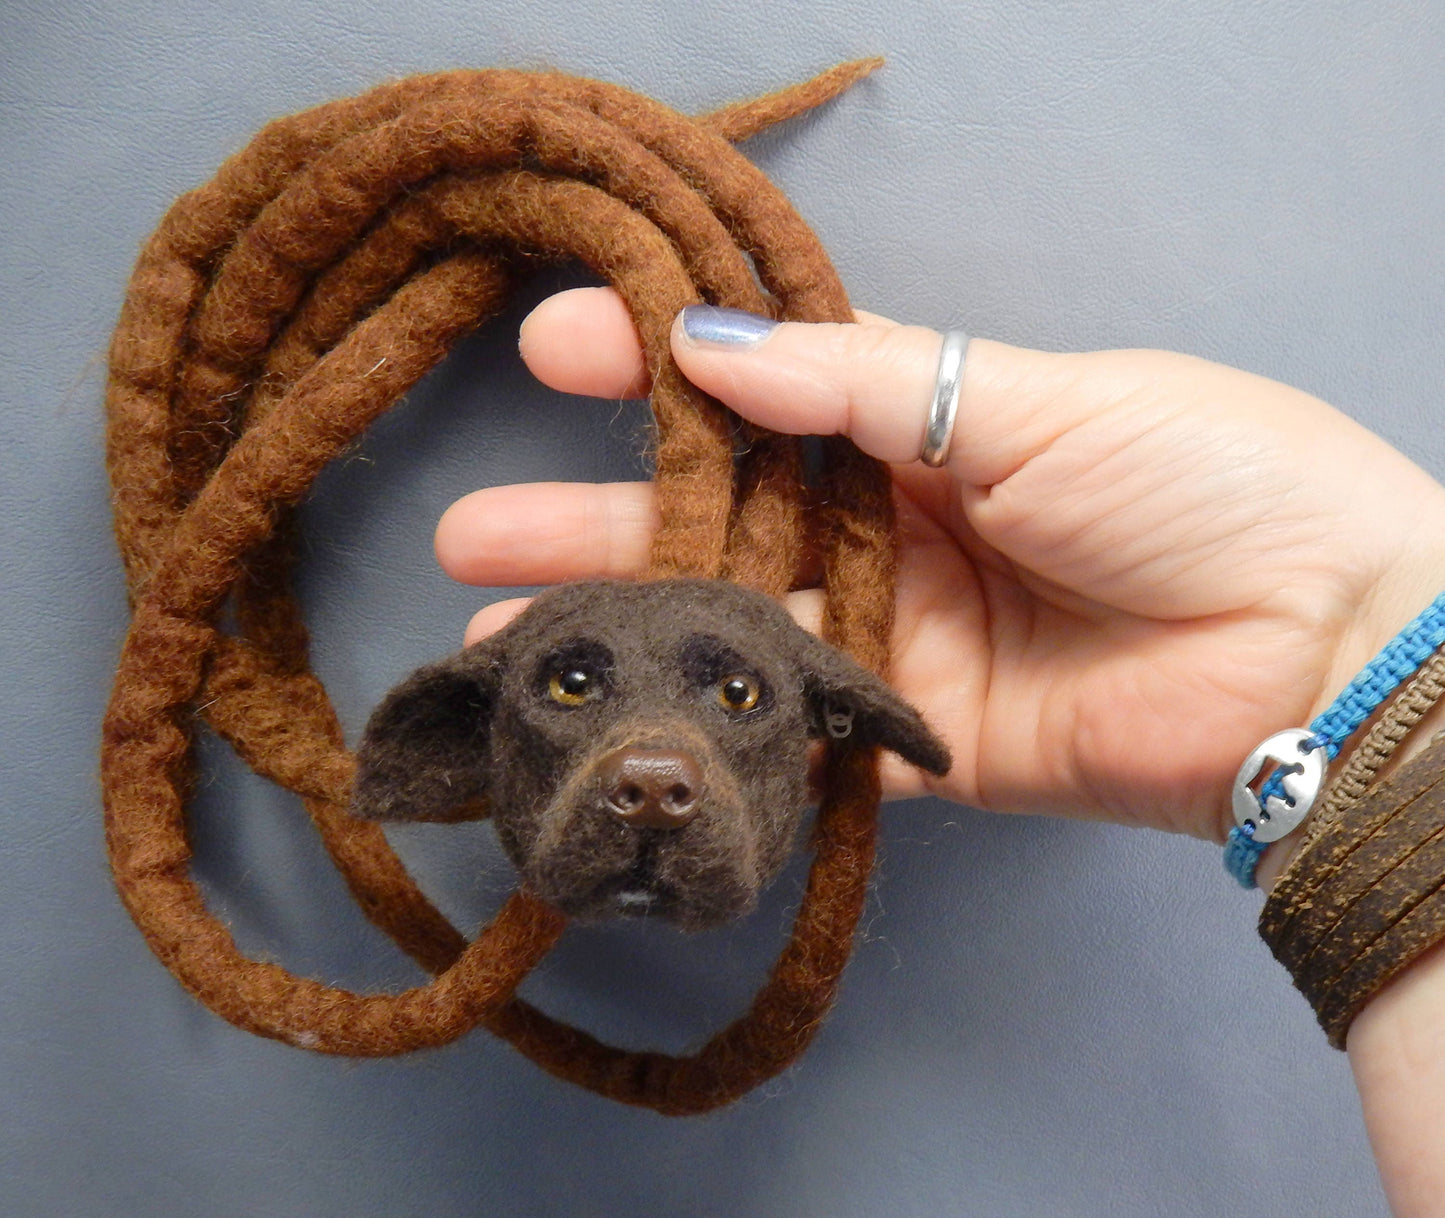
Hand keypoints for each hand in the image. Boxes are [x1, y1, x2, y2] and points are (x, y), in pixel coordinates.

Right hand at [436, 287, 1444, 840]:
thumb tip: (713, 344)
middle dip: (600, 518)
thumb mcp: (1035, 399)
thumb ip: (868, 384)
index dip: (661, 365)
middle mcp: (901, 522)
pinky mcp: (926, 735)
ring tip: (505, 643)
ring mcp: (904, 634)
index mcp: (932, 417)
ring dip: (631, 631)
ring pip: (740, 629)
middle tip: (477, 531)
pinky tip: (630, 725)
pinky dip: (725, 729)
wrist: (1330, 650)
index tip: (556, 346)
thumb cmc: (1205, 482)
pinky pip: (809, 731)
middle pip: (726, 517)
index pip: (766, 385)